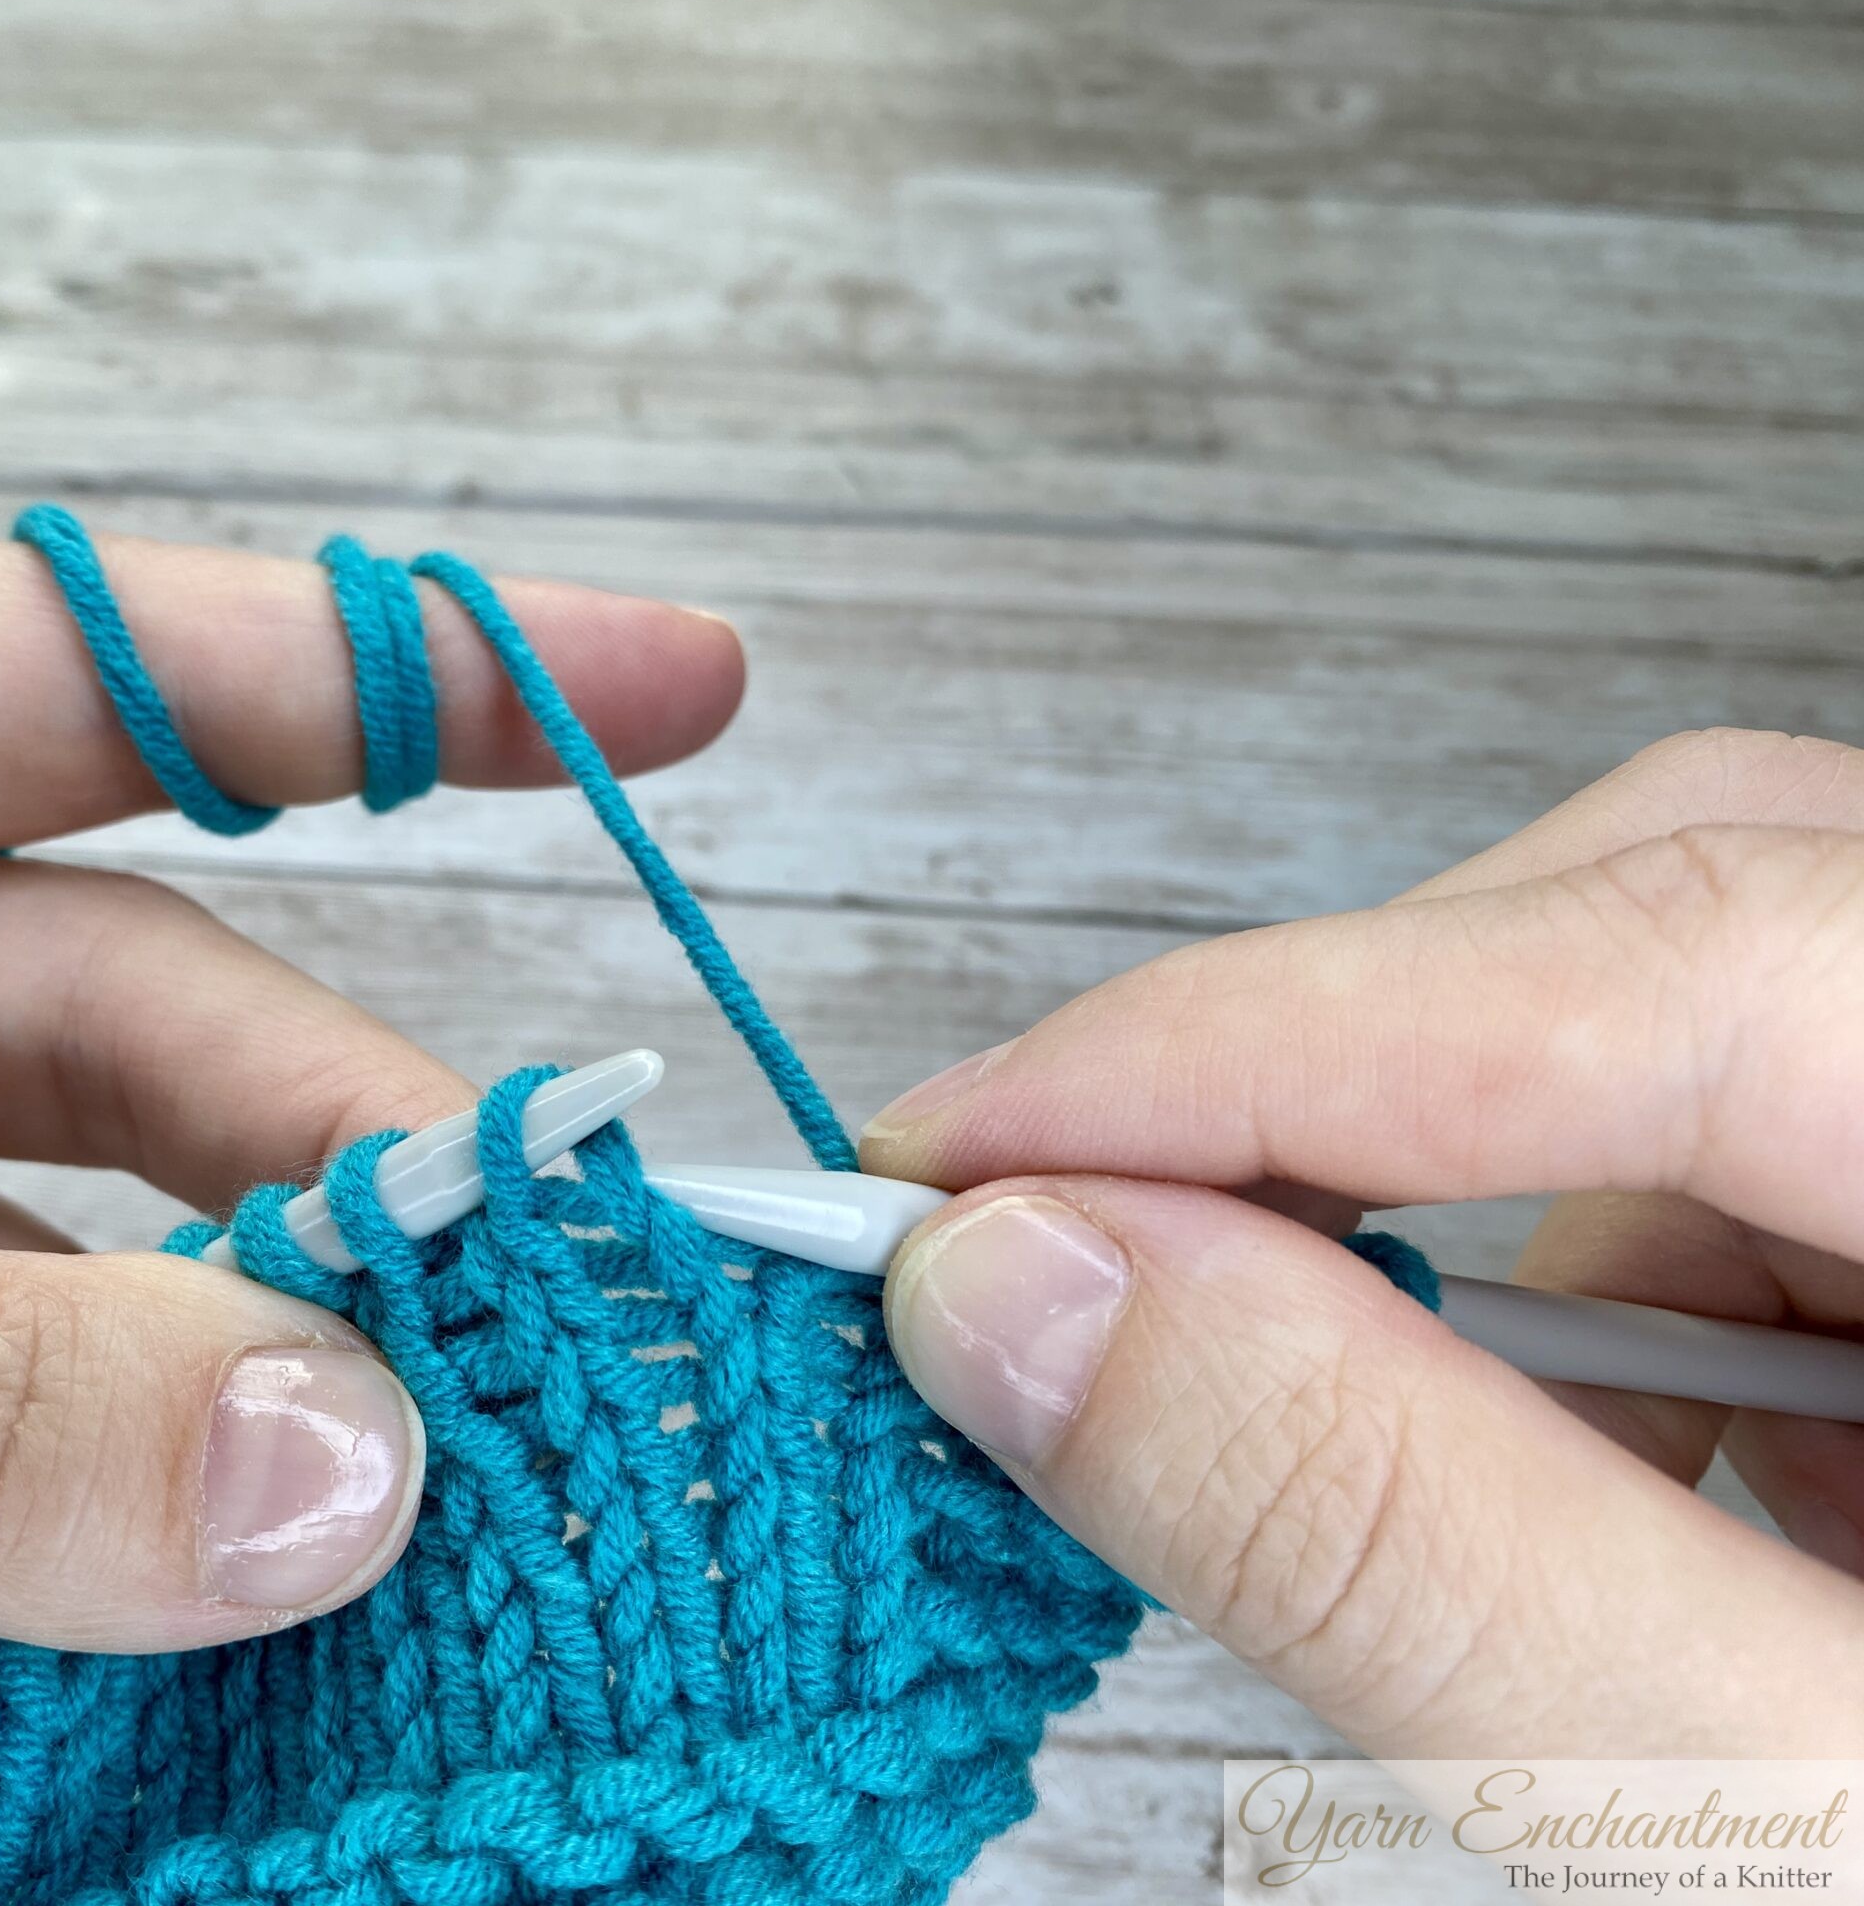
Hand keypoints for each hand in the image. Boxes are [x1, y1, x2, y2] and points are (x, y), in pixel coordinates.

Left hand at [0, 533, 742, 1725]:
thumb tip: (336, 1468)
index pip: (74, 674)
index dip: (402, 671)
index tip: (687, 685)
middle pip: (124, 1018)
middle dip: (345, 1154)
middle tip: (551, 1320)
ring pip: (74, 1268)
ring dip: (247, 1388)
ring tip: (440, 1511)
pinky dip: (108, 1556)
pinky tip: (233, 1627)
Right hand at [861, 729, 1863, 1755]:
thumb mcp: (1776, 1809)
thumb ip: (1411, 1541)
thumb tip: (1027, 1300)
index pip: (1676, 949)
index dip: (1255, 1041)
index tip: (951, 1164)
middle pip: (1652, 916)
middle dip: (1314, 1102)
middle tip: (1049, 1277)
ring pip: (1668, 1021)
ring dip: (1447, 1229)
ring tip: (1351, 1479)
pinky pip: (1736, 1138)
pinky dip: (1569, 1291)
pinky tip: (1564, 1488)